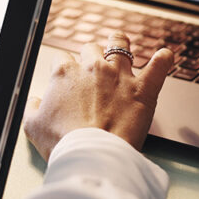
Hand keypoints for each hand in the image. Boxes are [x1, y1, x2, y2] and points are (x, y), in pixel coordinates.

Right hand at [24, 31, 171, 160]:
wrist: (92, 154)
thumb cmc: (62, 142)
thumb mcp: (33, 125)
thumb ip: (33, 107)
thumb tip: (36, 101)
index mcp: (65, 74)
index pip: (62, 60)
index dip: (64, 69)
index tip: (67, 79)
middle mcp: (92, 67)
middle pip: (90, 49)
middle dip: (90, 56)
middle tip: (92, 70)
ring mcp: (119, 76)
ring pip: (120, 45)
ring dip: (119, 44)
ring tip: (120, 45)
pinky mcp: (143, 89)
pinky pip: (158, 67)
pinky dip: (163, 60)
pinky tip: (165, 56)